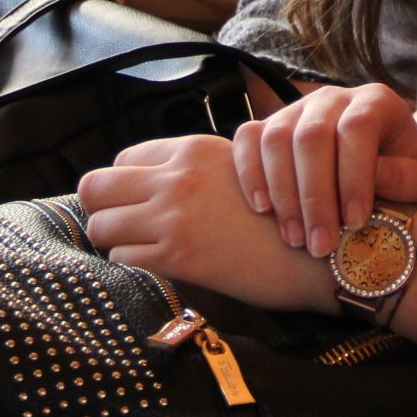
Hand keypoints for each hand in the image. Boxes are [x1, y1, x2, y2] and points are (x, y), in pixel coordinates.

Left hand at [81, 133, 335, 312]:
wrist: (321, 249)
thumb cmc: (288, 213)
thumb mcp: (242, 169)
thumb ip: (198, 169)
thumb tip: (156, 184)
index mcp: (192, 149)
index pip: (122, 159)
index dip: (125, 184)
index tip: (139, 202)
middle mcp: (176, 177)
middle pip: (95, 187)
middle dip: (104, 208)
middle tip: (126, 227)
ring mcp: (172, 217)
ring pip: (100, 225)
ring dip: (116, 240)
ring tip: (144, 249)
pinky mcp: (175, 257)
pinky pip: (122, 258)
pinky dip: (134, 265)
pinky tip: (163, 266)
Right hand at [228, 81, 416, 256]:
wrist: (380, 171)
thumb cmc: (404, 181)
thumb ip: (405, 179)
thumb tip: (374, 179)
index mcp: (377, 103)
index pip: (357, 128)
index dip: (354, 176)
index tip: (356, 223)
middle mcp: (333, 98)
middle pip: (312, 136)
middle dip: (315, 197)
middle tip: (320, 246)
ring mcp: (296, 108)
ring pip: (276, 138)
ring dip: (283, 193)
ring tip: (296, 239)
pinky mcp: (268, 125)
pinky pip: (248, 139)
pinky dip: (250, 173)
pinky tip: (263, 209)